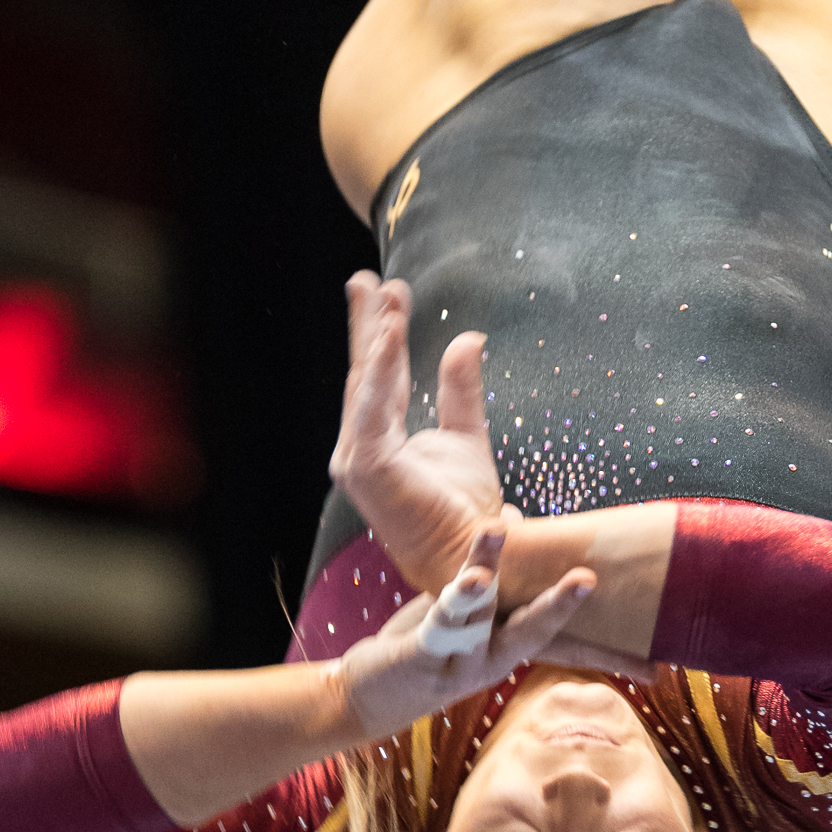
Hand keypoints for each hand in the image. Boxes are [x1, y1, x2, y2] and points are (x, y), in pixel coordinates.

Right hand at [331, 273, 509, 593]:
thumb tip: (467, 339)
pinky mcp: (367, 466)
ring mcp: (358, 459)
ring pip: (365, 383)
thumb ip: (461, 390)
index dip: (382, 332)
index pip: (378, 376)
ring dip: (373, 335)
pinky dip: (379, 366)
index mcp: (380, 440)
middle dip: (367, 323)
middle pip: (365, 373)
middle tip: (367, 277)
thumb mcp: (468, 437)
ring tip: (382, 291)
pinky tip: (388, 331)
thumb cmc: (467, 510)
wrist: (473, 555)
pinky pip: (371, 405)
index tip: (390, 288)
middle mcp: (361, 448)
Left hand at [334, 526, 597, 742]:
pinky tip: (466, 578)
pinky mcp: (422, 661)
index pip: (568, 650)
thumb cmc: (429, 643)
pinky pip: (441, 626)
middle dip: (559, 605)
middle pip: (532, 631)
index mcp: (511, 648)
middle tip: (588, 578)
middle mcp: (494, 662)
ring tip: (498, 533)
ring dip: (487, 571)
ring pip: (478, 615)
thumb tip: (511, 517)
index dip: (612, 658)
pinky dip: (455, 598)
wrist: (373, 694)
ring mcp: (459, 666)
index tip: (652, 670)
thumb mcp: (468, 608)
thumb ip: (491, 568)